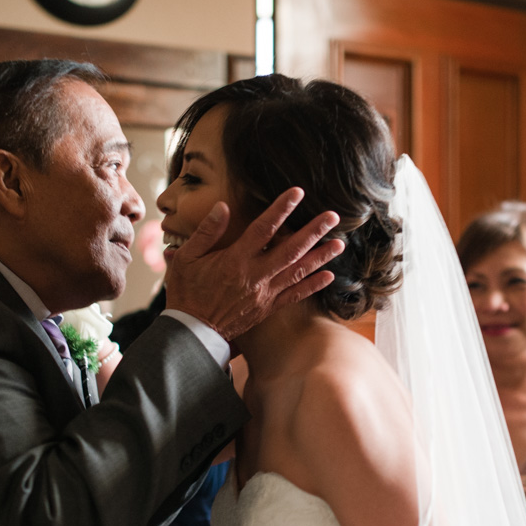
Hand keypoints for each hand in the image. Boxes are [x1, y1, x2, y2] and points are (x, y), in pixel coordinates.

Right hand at [164, 188, 344, 341]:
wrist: (191, 333)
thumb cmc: (186, 293)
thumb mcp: (186, 258)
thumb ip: (206, 232)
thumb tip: (223, 207)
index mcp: (235, 260)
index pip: (263, 229)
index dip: (281, 209)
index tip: (297, 193)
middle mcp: (254, 276)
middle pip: (290, 249)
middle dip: (313, 231)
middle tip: (332, 216)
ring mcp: (264, 294)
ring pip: (297, 272)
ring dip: (320, 257)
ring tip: (339, 243)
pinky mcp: (267, 308)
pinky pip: (294, 296)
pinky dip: (312, 286)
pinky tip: (329, 276)